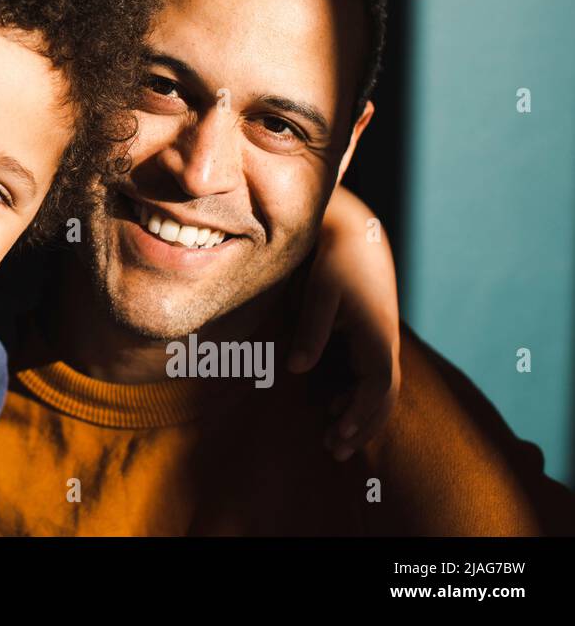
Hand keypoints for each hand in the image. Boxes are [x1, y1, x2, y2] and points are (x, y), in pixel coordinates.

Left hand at [289, 186, 401, 461]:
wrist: (355, 230)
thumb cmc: (335, 258)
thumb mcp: (319, 291)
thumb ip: (311, 329)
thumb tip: (298, 369)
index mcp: (377, 336)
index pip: (377, 389)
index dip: (360, 416)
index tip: (337, 437)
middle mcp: (384, 342)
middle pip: (382, 397)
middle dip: (361, 426)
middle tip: (334, 451)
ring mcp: (380, 339)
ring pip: (378, 389)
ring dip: (358, 415)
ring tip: (332, 439)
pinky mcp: (370, 335)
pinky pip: (369, 375)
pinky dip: (355, 396)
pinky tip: (332, 407)